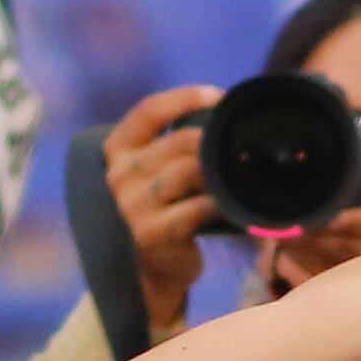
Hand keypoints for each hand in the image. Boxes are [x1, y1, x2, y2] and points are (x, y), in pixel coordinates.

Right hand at [99, 85, 220, 328]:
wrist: (160, 264)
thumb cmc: (170, 204)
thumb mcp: (164, 166)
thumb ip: (182, 140)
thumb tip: (228, 113)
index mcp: (118, 149)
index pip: (148, 111)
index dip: (184, 97)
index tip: (219, 96)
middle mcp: (118, 174)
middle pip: (179, 142)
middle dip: (215, 143)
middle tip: (241, 148)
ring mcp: (132, 205)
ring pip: (189, 172)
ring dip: (220, 173)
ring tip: (238, 175)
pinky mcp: (150, 232)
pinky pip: (195, 208)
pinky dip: (219, 203)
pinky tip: (232, 204)